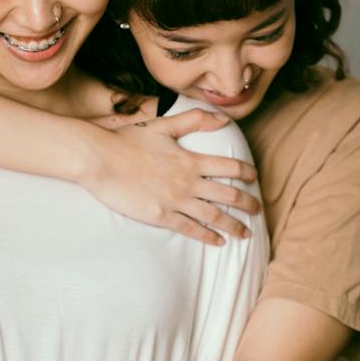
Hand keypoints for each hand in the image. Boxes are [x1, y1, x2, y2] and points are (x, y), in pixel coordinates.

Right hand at [87, 110, 259, 245]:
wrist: (100, 159)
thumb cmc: (127, 140)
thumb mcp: (163, 125)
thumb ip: (194, 120)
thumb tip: (222, 118)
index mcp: (191, 159)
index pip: (230, 166)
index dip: (246, 173)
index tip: (255, 178)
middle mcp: (188, 181)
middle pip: (229, 194)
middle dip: (248, 204)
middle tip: (259, 211)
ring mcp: (176, 201)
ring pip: (215, 216)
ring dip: (234, 226)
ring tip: (246, 234)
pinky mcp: (161, 216)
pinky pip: (191, 229)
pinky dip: (208, 236)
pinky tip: (218, 242)